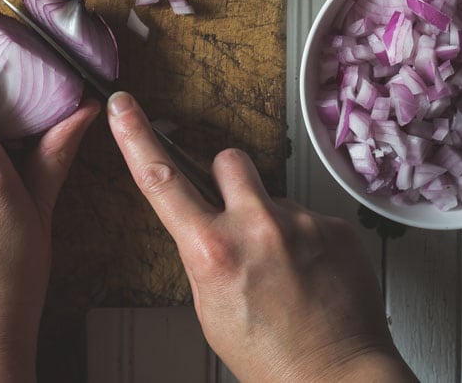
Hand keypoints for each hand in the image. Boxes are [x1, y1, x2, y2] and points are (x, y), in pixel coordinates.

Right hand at [107, 91, 418, 382]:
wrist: (338, 379)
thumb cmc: (271, 357)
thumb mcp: (210, 306)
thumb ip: (204, 253)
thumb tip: (206, 222)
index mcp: (213, 251)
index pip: (162, 180)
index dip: (136, 137)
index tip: (124, 107)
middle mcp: (256, 227)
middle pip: (227, 161)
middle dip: (227, 180)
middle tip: (238, 217)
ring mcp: (300, 223)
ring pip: (272, 193)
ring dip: (270, 218)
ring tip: (284, 266)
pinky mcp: (335, 226)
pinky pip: (309, 216)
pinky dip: (307, 240)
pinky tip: (311, 273)